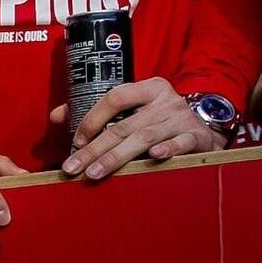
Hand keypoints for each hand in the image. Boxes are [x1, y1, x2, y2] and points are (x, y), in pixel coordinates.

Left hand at [60, 76, 224, 180]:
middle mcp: (164, 101)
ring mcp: (181, 118)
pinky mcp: (196, 136)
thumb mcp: (134, 109)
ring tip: (94, 173)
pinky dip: (167, 150)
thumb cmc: (160, 120)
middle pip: (123, 126)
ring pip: (144, 138)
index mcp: (147, 89)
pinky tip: (153, 158)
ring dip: (116, 157)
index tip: (75, 142)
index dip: (92, 119)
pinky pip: (180, 144)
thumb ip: (97, 112)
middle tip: (73, 168)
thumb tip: (57, 115)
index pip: (114, 98)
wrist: (204, 129)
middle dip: (94, 149)